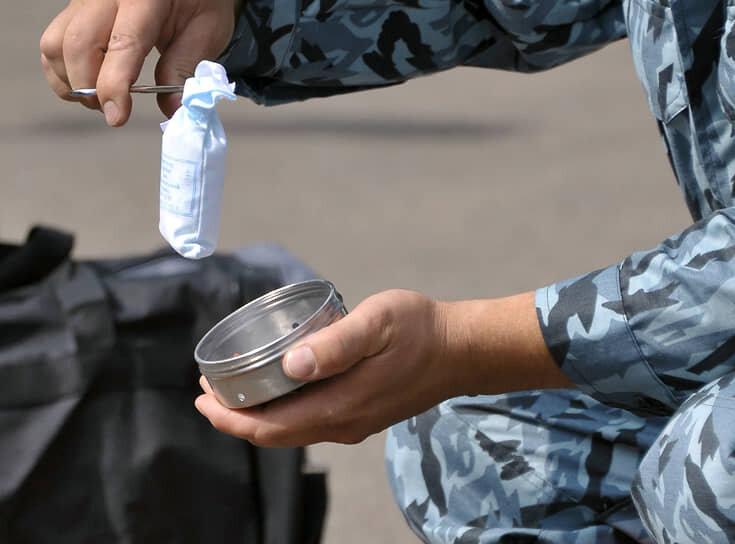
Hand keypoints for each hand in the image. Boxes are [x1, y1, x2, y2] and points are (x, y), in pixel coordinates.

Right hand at [40, 0, 241, 125]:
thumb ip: (185, 68)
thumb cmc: (196, 2)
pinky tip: (88, 84)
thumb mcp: (206, 31)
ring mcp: (84, 1)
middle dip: (91, 89)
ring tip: (102, 98)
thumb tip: (172, 109)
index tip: (116, 117)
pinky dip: (62, 72)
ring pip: (56, 46)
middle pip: (79, 46)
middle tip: (113, 111)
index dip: (114, 85)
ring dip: (73, 82)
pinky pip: (52, 43)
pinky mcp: (73, 10)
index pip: (122, 44)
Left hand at [194, 289, 573, 446]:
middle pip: (275, 435)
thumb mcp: (377, 323)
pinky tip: (280, 386)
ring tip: (236, 387)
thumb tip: (291, 364)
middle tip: (207, 390)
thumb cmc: (420, 329)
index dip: (228, 416)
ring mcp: (355, 424)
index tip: (200, 395)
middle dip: (235, 417)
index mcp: (340, 406)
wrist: (461, 350)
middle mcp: (344, 424)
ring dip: (259, 415)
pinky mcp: (363, 416)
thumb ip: (336, 344)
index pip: (269, 427)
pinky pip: (311, 423)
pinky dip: (284, 411)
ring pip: (293, 431)